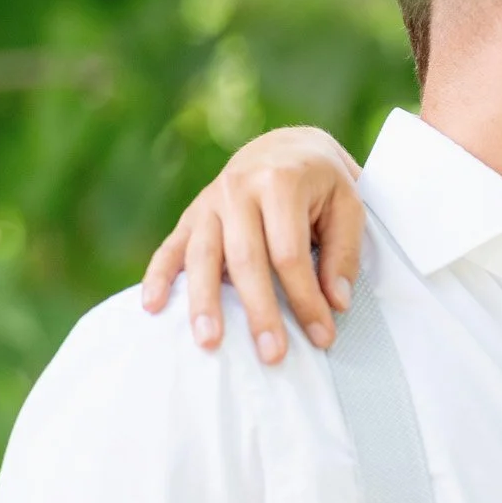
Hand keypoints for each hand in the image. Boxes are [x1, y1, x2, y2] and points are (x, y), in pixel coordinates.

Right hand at [140, 125, 365, 363]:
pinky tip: (153, 307)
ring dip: (204, 302)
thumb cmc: (322, 183)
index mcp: (281, 182)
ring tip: (209, 342)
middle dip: (259, 312)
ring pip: (203, 257)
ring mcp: (209, 201)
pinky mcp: (191, 214)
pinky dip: (159, 276)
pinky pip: (171, 247)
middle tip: (271, 355)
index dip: (306, 299)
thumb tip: (336, 303)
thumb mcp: (348, 205)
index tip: (323, 336)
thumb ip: (344, 253)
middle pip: (246, 260)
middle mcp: (238, 188)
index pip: (291, 254)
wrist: (286, 147)